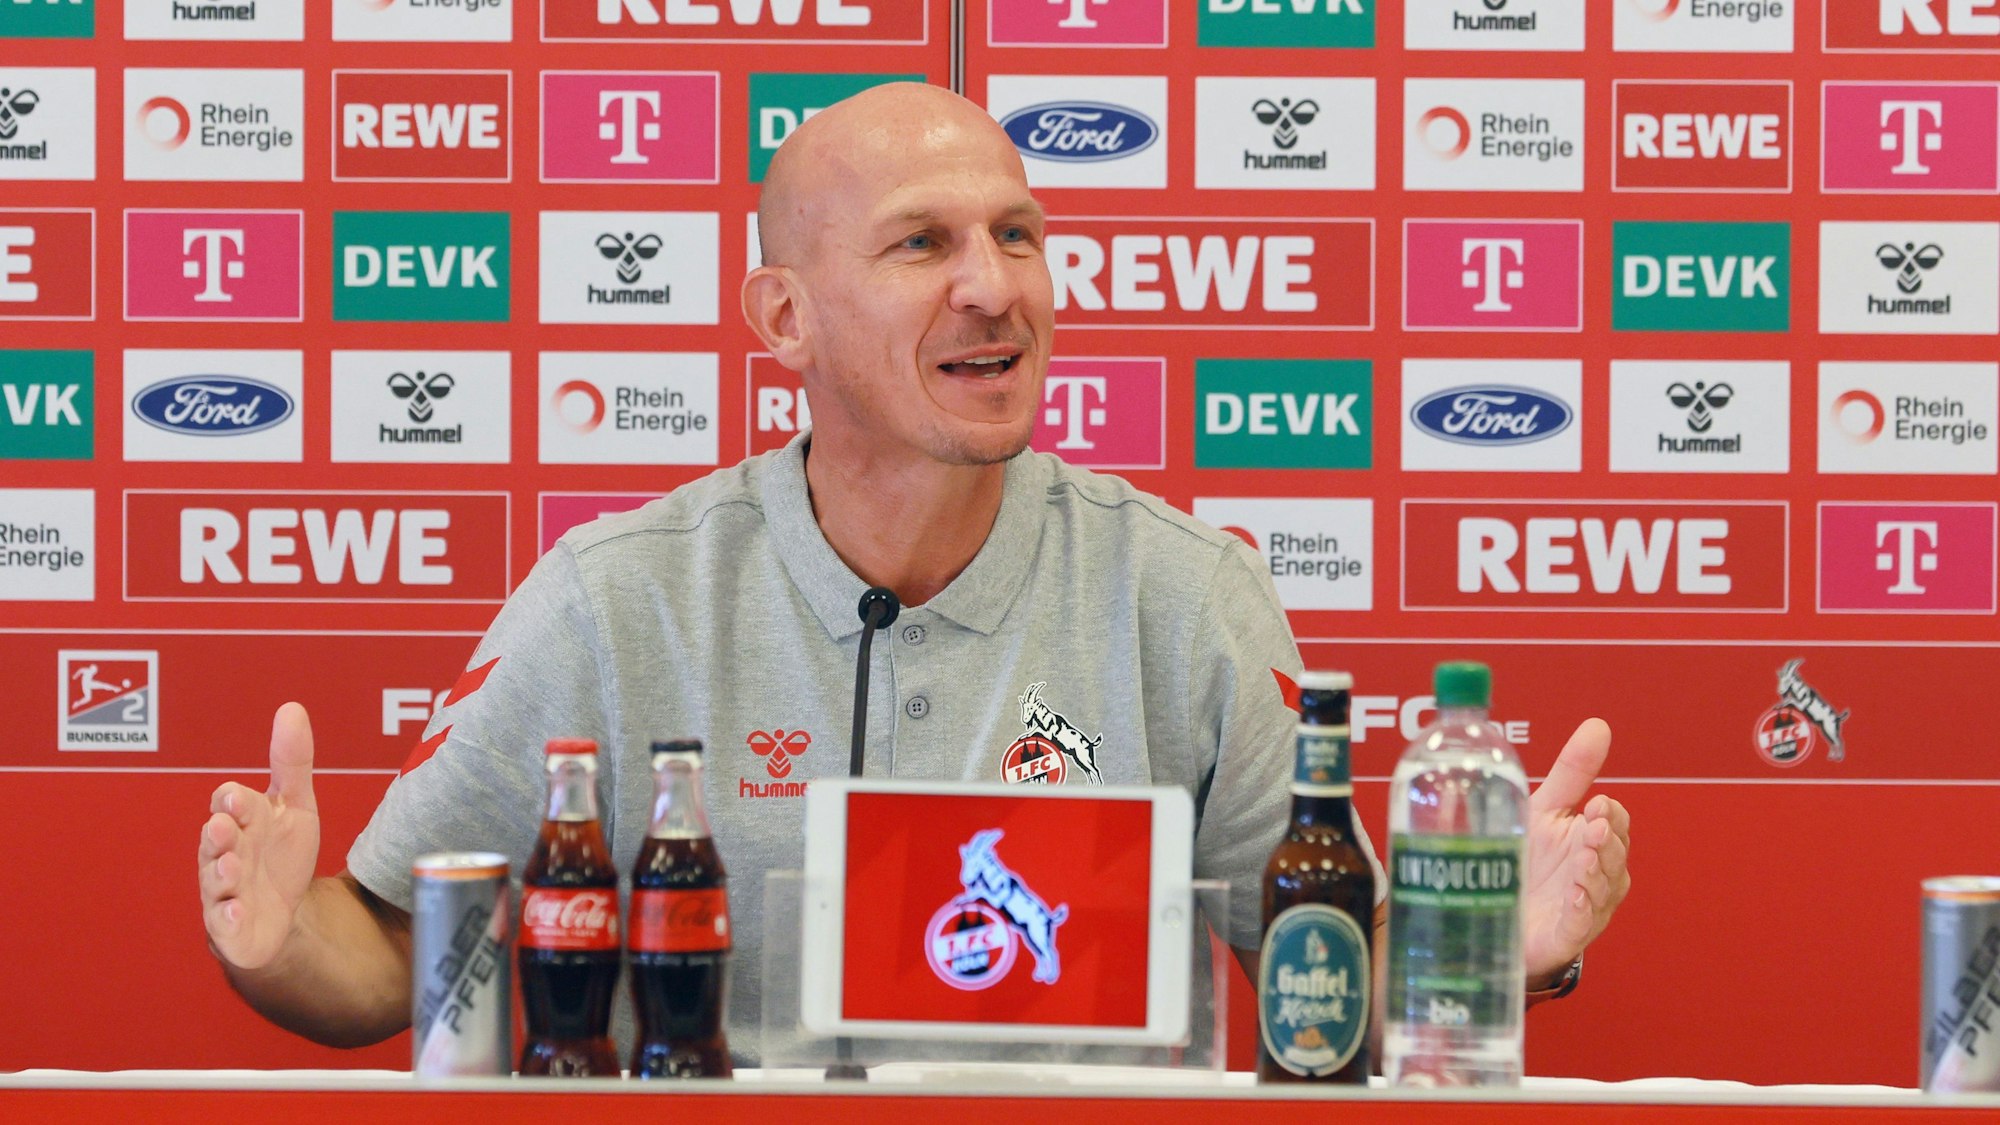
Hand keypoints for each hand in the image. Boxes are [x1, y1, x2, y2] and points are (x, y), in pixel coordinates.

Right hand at [199, 703, 320, 969]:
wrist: (282, 915)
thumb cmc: (280, 855)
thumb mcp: (294, 805)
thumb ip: (292, 760)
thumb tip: (291, 708)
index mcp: (241, 821)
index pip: (230, 803)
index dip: (233, 800)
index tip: (239, 797)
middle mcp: (225, 853)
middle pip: (215, 840)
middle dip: (218, 834)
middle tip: (224, 826)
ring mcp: (224, 891)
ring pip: (215, 880)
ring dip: (220, 872)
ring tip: (229, 867)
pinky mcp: (230, 927)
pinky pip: (224, 923)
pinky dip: (229, 917)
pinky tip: (237, 911)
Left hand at [1522, 718, 1630, 984]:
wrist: (1497, 913)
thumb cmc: (1527, 861)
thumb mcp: (1544, 810)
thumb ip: (1571, 773)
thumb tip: (1598, 726)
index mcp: (1592, 840)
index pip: (1615, 823)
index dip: (1610, 815)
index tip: (1596, 804)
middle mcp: (1596, 873)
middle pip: (1615, 856)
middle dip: (1606, 841)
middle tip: (1592, 826)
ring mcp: (1584, 906)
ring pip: (1604, 890)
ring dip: (1596, 873)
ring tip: (1584, 858)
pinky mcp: (1566, 934)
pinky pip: (1581, 923)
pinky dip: (1582, 910)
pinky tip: (1575, 896)